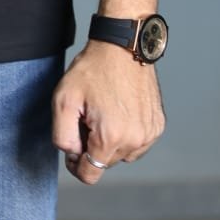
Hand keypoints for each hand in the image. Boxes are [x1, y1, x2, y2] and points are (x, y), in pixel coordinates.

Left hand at [52, 40, 165, 184]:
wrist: (123, 44)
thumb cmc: (93, 69)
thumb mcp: (63, 99)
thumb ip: (62, 136)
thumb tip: (73, 155)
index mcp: (111, 137)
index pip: (89, 174)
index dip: (74, 164)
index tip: (72, 145)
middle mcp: (135, 140)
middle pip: (104, 163)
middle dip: (92, 147)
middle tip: (86, 117)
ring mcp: (149, 133)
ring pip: (121, 155)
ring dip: (109, 142)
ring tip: (103, 111)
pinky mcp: (157, 125)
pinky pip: (136, 143)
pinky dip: (125, 133)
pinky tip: (118, 110)